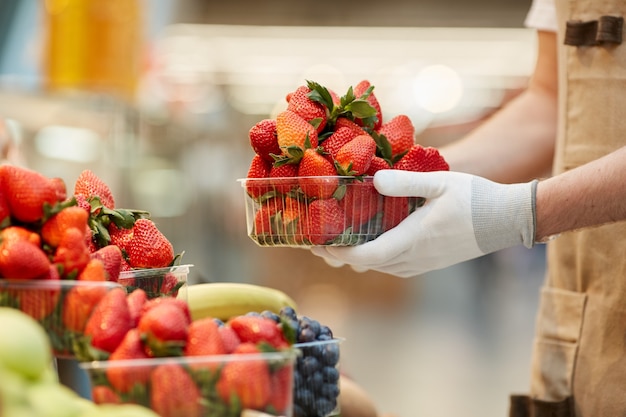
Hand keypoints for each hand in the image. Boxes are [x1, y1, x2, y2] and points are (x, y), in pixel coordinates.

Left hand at [311, 169, 537, 277]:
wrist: (507, 220)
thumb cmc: (476, 199)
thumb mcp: (439, 183)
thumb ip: (406, 182)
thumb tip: (374, 179)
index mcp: (412, 241)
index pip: (365, 255)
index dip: (338, 251)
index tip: (317, 242)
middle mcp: (413, 259)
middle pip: (366, 264)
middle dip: (338, 254)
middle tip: (316, 240)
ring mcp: (421, 264)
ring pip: (378, 266)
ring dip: (355, 255)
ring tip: (335, 240)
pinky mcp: (428, 262)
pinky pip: (392, 264)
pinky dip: (373, 255)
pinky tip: (368, 240)